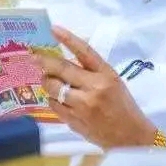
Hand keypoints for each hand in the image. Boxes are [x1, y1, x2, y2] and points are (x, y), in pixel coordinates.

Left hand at [34, 26, 156, 148]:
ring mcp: (83, 107)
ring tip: (49, 81)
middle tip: (34, 57)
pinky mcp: (75, 121)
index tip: (54, 28)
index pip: (85, 52)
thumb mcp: (113, 82)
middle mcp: (94, 88)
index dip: (68, 39)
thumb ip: (91, 71)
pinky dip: (52, 99)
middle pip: (62, 70)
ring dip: (47, 82)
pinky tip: (57, 99)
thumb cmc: (123, 105)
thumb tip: (65, 58)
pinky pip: (54, 105)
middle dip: (45, 62)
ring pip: (53, 88)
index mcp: (106, 75)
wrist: (131, 136)